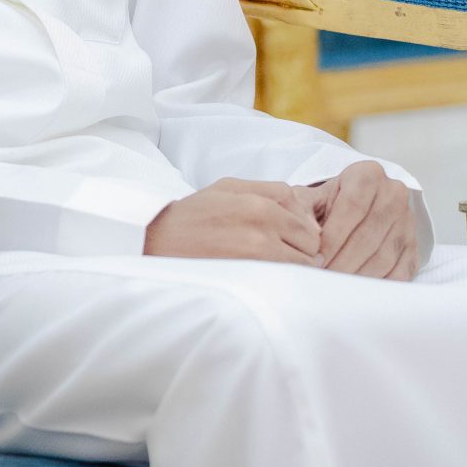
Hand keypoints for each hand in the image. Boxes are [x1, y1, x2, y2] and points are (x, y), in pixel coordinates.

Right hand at [144, 177, 322, 263]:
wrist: (156, 240)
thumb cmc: (193, 214)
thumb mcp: (228, 187)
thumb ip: (270, 191)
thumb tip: (307, 216)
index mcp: (259, 202)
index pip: (307, 219)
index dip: (301, 230)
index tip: (287, 237)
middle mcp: (263, 225)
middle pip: (310, 243)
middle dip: (301, 248)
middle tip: (278, 252)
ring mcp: (258, 252)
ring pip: (303, 264)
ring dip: (293, 266)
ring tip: (268, 265)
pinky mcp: (251, 274)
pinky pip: (286, 279)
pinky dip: (282, 279)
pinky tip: (263, 275)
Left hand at [300, 160, 422, 279]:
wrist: (354, 207)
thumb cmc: (327, 203)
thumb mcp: (309, 198)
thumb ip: (301, 211)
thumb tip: (307, 235)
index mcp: (367, 175)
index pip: (352, 208)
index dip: (332, 237)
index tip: (315, 258)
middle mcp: (393, 194)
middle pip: (368, 236)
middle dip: (342, 262)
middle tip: (323, 279)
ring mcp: (408, 221)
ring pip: (383, 257)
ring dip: (357, 277)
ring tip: (335, 287)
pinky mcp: (415, 246)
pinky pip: (400, 272)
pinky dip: (378, 285)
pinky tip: (358, 290)